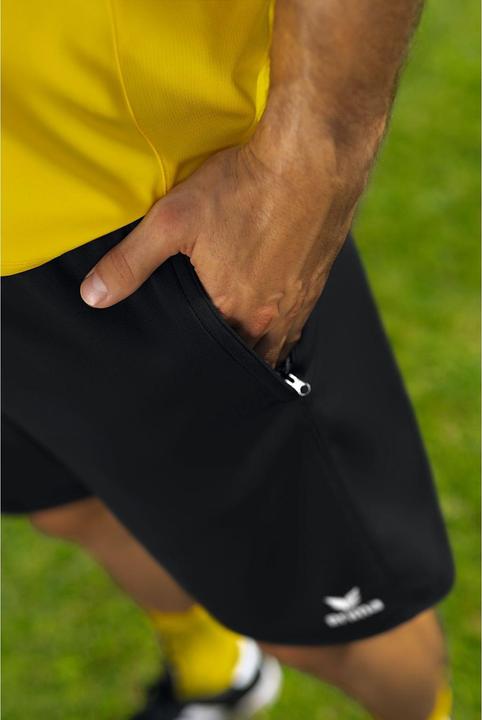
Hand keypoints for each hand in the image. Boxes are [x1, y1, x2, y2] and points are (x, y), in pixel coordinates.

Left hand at [80, 136, 360, 366]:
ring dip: (257, 345)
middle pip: (246, 354)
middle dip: (228, 357)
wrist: (312, 158)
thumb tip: (94, 296)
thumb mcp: (173, 221)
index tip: (188, 358)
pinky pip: (297, 322)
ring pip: (276, 343)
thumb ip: (131, 262)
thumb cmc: (245, 188)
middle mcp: (271, 318)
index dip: (198, 358)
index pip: (213, 357)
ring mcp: (299, 302)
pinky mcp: (318, 283)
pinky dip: (281, 326)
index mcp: (235, 311)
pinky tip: (270, 312)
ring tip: (238, 343)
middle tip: (211, 355)